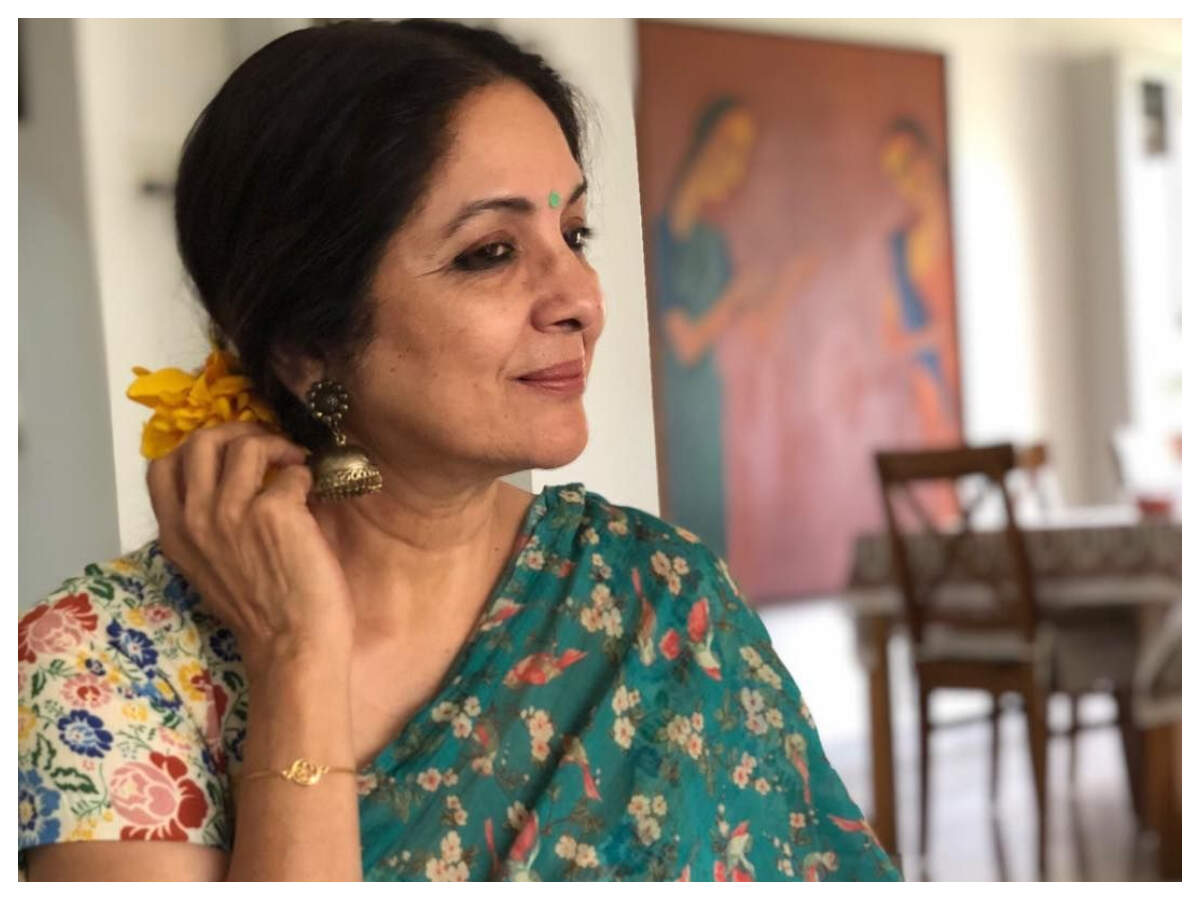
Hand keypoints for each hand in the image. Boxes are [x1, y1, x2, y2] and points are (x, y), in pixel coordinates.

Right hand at [147, 422, 354, 676]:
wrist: (292, 647)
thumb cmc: (260, 614)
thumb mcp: (210, 570)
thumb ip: (208, 530)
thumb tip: (231, 486)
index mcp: (175, 535)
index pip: (161, 467)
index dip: (197, 449)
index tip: (228, 454)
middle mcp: (195, 519)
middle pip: (201, 441)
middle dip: (238, 432)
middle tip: (268, 445)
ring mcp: (233, 513)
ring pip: (246, 445)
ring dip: (278, 446)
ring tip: (295, 464)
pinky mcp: (274, 512)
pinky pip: (292, 471)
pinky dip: (306, 475)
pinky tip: (314, 495)